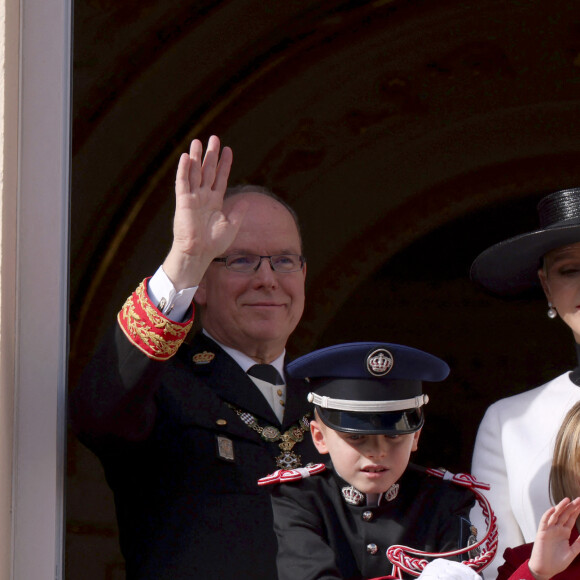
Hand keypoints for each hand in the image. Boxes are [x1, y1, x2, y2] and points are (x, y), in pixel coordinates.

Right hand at [163, 135, 247, 289]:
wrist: (199, 253)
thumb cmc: (213, 243)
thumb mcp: (231, 226)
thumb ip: (238, 212)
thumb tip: (246, 200)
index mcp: (215, 201)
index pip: (220, 178)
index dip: (224, 164)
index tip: (228, 150)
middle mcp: (203, 197)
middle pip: (208, 171)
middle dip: (211, 155)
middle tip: (214, 138)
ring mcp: (193, 197)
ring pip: (195, 172)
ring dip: (197, 157)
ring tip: (198, 141)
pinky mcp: (183, 201)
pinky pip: (183, 182)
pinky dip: (184, 169)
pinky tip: (187, 156)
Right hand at [528, 497, 579, 579]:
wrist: (545, 569)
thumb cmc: (557, 562)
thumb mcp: (571, 553)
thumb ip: (578, 544)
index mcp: (564, 533)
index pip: (571, 519)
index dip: (576, 512)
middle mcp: (556, 529)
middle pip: (565, 515)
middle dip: (571, 507)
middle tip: (579, 499)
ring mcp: (549, 530)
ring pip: (555, 515)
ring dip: (561, 507)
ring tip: (567, 500)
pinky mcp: (542, 532)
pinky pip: (545, 521)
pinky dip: (548, 515)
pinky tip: (554, 509)